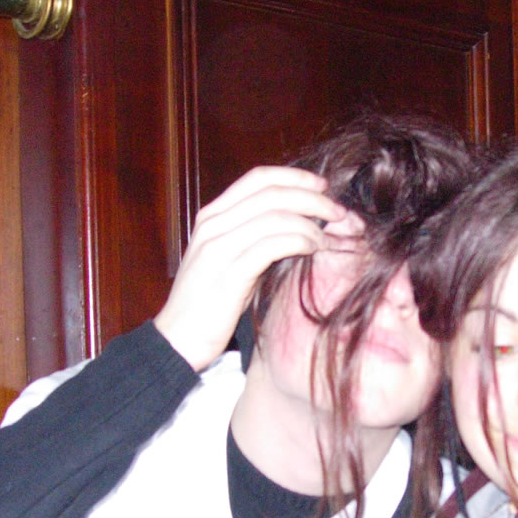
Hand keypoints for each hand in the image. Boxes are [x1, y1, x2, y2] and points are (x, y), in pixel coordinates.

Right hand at [154, 167, 348, 370]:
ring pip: (276, 216)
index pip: (258, 178)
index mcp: (212, 216)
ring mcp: (219, 247)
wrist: (178, 340)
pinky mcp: (229, 273)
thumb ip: (255, 238)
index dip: (295, 178)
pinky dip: (300, 242)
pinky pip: (273, 244)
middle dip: (313, 199)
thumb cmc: (210, 304)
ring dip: (311, 224)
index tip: (323, 187)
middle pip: (273, 193)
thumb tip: (299, 225)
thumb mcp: (231, 260)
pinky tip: (313, 250)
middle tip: (340, 213)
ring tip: (328, 238)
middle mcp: (213, 224)